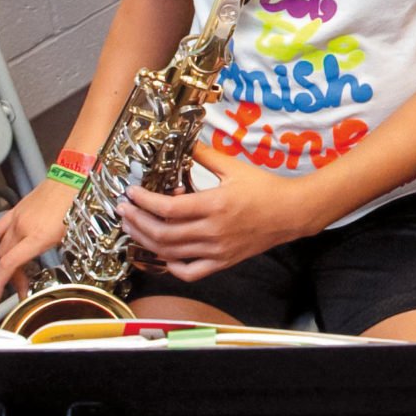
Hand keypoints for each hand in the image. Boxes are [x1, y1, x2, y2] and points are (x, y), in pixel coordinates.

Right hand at [0, 176, 78, 303]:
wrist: (73, 177)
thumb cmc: (77, 204)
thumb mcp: (71, 234)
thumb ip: (51, 249)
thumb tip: (42, 261)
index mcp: (37, 237)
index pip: (9, 264)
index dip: (0, 283)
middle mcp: (24, 228)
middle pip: (6, 258)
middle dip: (11, 276)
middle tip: (21, 286)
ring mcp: (18, 218)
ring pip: (2, 246)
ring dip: (4, 262)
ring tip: (10, 275)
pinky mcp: (16, 210)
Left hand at [116, 142, 312, 281]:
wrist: (291, 212)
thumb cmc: (265, 188)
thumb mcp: (234, 167)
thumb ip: (205, 156)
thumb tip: (184, 144)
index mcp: (215, 205)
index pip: (168, 207)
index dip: (145, 202)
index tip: (132, 194)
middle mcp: (213, 231)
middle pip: (162, 233)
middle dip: (137, 222)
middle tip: (125, 210)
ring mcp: (217, 250)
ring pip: (170, 252)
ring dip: (146, 240)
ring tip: (133, 227)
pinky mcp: (222, 262)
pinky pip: (190, 272)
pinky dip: (171, 266)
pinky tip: (163, 254)